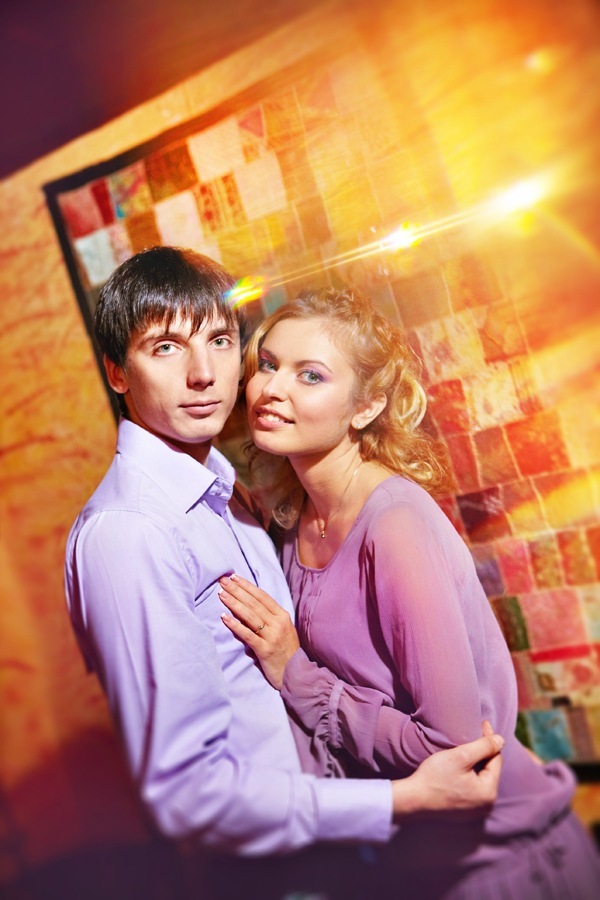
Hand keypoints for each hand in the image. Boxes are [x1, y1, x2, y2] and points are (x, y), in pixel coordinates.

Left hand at [219, 574, 299, 688]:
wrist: (295, 674)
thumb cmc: (286, 651)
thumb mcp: (281, 629)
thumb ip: (268, 617)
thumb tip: (247, 604)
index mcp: (282, 615)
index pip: (262, 596)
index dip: (247, 586)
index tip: (234, 577)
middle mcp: (278, 623)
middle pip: (254, 603)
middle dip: (237, 590)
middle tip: (222, 580)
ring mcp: (272, 636)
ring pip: (250, 616)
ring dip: (234, 603)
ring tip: (221, 594)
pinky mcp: (265, 650)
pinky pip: (247, 634)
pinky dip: (235, 625)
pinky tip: (224, 617)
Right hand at [391, 722, 503, 821]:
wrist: (413, 800)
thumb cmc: (434, 777)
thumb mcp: (460, 757)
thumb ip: (483, 747)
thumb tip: (501, 740)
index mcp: (489, 793)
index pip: (496, 759)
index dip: (490, 740)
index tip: (483, 723)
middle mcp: (487, 805)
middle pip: (490, 770)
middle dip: (484, 752)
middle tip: (477, 733)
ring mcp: (476, 811)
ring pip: (482, 779)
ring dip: (477, 763)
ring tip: (470, 746)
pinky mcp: (465, 812)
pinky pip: (474, 788)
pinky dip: (470, 775)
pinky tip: (462, 765)